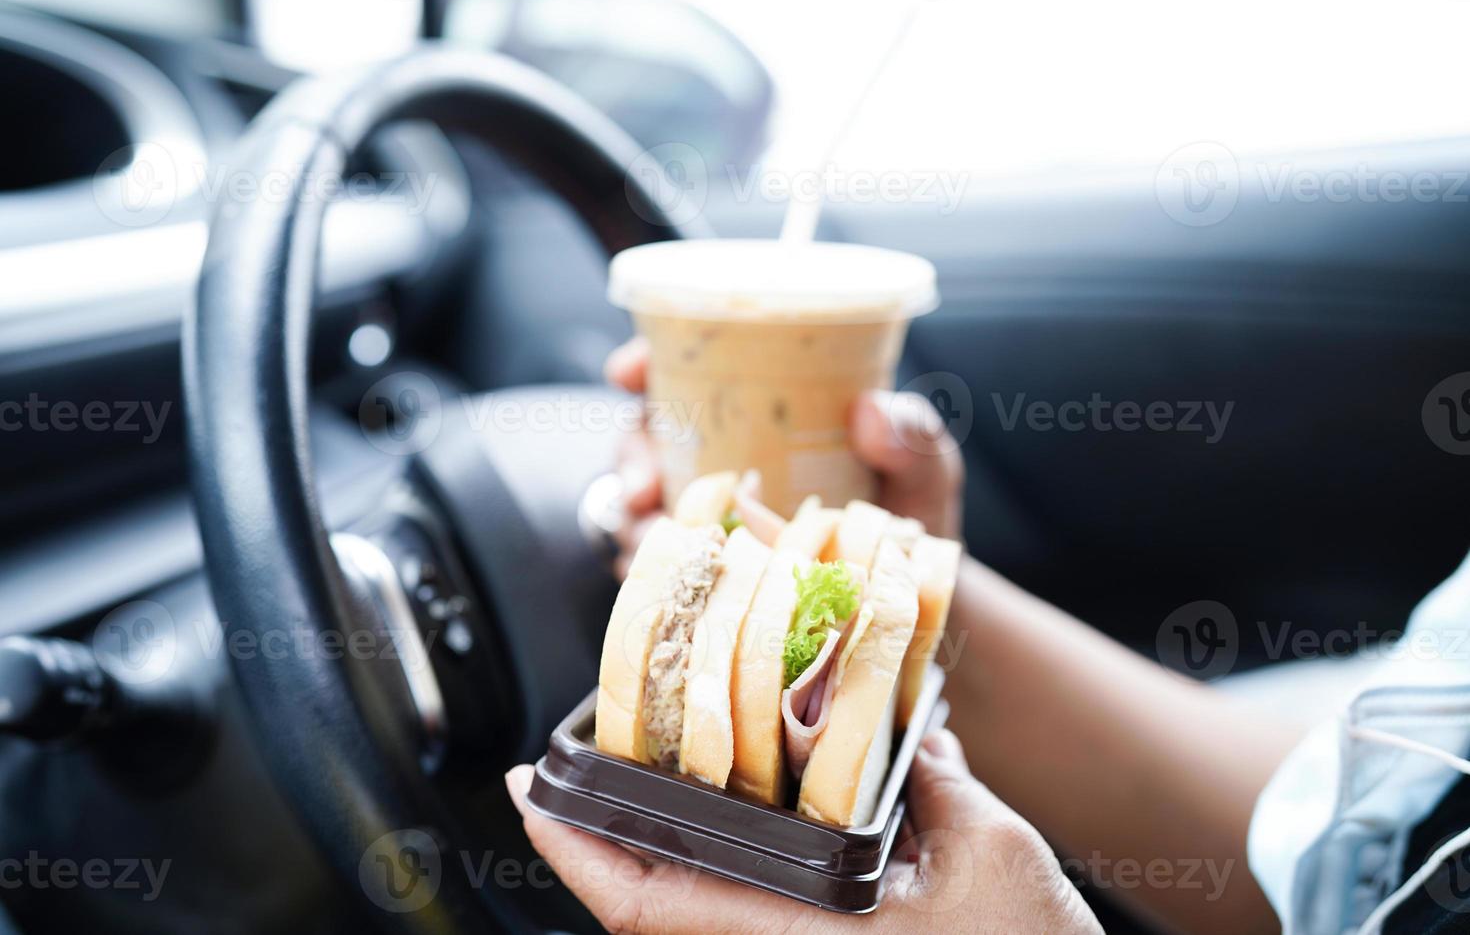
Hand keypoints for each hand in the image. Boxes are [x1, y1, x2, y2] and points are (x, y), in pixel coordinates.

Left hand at [504, 728, 1100, 933]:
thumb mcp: (992, 852)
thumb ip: (932, 777)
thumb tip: (902, 721)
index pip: (647, 901)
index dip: (574, 846)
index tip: (524, 785)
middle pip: (651, 906)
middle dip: (598, 838)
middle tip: (569, 764)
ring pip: (691, 914)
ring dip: (652, 853)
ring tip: (639, 778)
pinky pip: (742, 920)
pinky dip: (714, 869)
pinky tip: (730, 826)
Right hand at [603, 337, 964, 576]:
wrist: (912, 608)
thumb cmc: (911, 521)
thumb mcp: (925, 473)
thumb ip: (913, 436)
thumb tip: (869, 412)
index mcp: (760, 417)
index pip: (683, 372)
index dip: (643, 365)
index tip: (628, 372)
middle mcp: (719, 461)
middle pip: (644, 441)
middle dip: (630, 459)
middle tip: (645, 487)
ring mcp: (706, 522)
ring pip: (639, 509)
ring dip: (631, 524)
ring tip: (650, 545)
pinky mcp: (704, 577)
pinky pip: (661, 573)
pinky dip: (654, 577)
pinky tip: (667, 588)